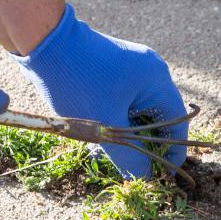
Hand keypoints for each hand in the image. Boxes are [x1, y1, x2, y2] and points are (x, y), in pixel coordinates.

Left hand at [12, 4, 186, 177]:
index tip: (162, 178)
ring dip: (125, 135)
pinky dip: (113, 120)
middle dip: (144, 146)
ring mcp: (128, 68)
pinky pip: (119, 102)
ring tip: (109, 154)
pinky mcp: (109, 70)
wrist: (43, 41)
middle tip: (132, 170)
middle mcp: (148, 71)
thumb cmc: (77, 80)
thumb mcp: (104, 122)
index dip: (172, 152)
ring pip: (134, 112)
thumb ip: (127, 155)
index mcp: (156, 79)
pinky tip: (96, 137)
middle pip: (156, 118)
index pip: (177, 123)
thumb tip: (143, 178)